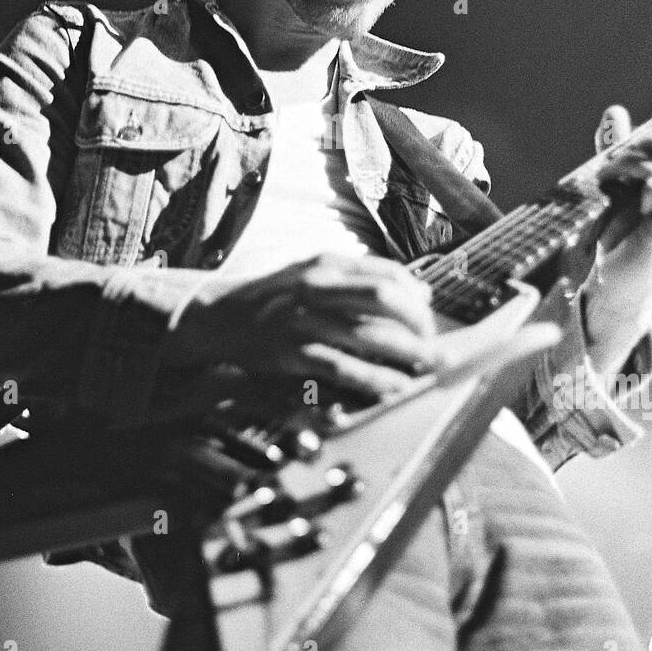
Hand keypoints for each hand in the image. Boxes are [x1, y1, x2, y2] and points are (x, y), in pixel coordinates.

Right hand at [175, 252, 438, 400]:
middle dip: (418, 325)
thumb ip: (360, 281)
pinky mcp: (292, 353)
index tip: (430, 317)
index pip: (388, 273)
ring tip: (426, 368)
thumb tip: (419, 293)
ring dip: (406, 355)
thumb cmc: (274, 299)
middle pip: (384, 299)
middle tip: (432, 345)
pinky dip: (374, 379)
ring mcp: (304, 320)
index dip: (418, 297)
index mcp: (327, 263)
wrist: (218, 317)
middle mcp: (317, 286)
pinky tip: (393, 387)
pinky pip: (344, 368)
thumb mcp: (314, 275)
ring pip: (369, 336)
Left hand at [581, 105, 651, 372]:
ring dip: (631, 163)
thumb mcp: (619, 187)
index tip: (635, 138)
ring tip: (604, 175)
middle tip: (626, 148)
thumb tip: (615, 113)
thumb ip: (619, 151)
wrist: (609, 286)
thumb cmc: (618, 237)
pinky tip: (621, 189)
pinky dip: (650, 184)